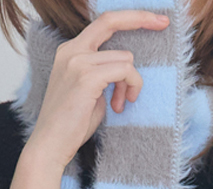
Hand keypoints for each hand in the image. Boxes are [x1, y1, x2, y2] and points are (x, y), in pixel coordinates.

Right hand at [26, 10, 170, 170]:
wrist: (49, 146)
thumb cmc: (70, 125)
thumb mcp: (89, 91)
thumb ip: (103, 73)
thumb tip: (126, 68)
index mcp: (70, 51)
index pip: (103, 23)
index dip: (129, 17)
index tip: (154, 19)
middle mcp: (72, 50)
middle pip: (112, 21)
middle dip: (141, 18)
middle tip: (163, 24)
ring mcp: (78, 61)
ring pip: (125, 58)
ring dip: (130, 82)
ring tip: (120, 103)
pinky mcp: (87, 77)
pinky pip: (125, 71)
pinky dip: (130, 86)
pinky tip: (120, 105)